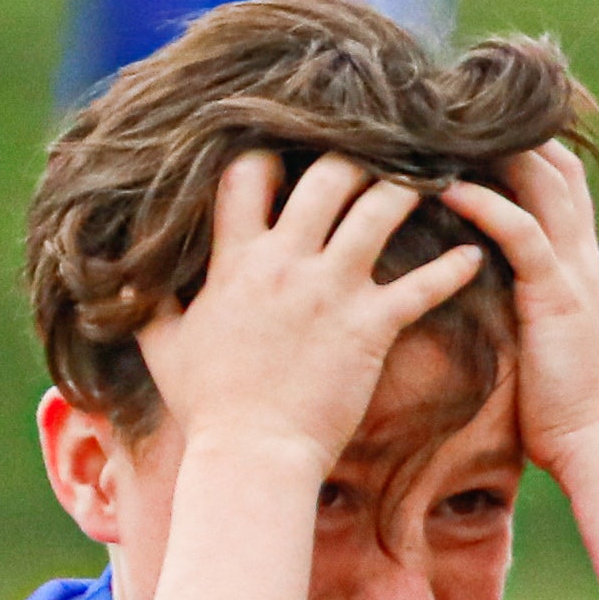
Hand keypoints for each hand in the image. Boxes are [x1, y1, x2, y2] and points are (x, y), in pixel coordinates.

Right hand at [134, 151, 481, 466]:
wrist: (251, 457)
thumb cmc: (207, 407)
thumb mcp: (162, 347)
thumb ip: (149, 304)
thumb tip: (123, 280)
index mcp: (235, 261)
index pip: (246, 175)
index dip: (271, 150)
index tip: (296, 142)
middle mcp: (285, 263)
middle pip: (327, 175)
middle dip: (358, 153)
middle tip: (386, 146)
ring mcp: (331, 291)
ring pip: (379, 210)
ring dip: (409, 188)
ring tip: (435, 178)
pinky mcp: (370, 326)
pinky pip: (423, 285)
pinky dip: (454, 268)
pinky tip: (476, 255)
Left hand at [437, 146, 598, 480]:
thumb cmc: (563, 403)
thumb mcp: (544, 334)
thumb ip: (522, 298)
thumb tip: (476, 280)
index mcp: (578, 261)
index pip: (559, 179)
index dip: (525, 143)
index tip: (476, 122)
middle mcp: (581, 254)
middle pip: (555, 162)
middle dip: (510, 128)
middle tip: (453, 105)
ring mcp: (573, 271)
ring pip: (543, 183)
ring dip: (494, 151)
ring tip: (442, 128)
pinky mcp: (557, 296)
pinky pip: (523, 234)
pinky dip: (487, 205)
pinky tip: (448, 188)